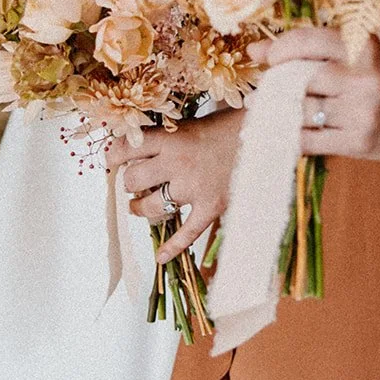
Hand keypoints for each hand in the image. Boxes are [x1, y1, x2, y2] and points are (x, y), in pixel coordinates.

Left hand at [110, 110, 241, 263]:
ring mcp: (193, 188)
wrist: (267, 136)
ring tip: (139, 206)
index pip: (126, 149)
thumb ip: (164, 137)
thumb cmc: (228, 126)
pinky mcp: (211, 207)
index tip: (112, 159)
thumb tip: (135, 149)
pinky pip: (186, 233)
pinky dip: (172, 247)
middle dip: (129, 183)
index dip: (113, 156)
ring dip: (140, 208)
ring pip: (151, 207)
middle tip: (134, 182)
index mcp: (170, 138)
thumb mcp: (191, 123)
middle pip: (133, 180)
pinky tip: (160, 256)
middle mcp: (177, 163)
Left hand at [257, 28, 379, 160]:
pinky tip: (277, 134)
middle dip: (274, 85)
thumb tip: (254, 52)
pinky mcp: (359, 142)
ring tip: (262, 112)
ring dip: (274, 113)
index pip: (308, 42)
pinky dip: (287, 137)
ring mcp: (363, 112)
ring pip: (300, 112)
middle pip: (299, 79)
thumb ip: (309, 49)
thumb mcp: (355, 51)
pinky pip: (309, 140)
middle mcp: (365, 78)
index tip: (270, 58)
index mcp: (364, 47)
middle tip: (263, 91)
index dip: (280, 49)